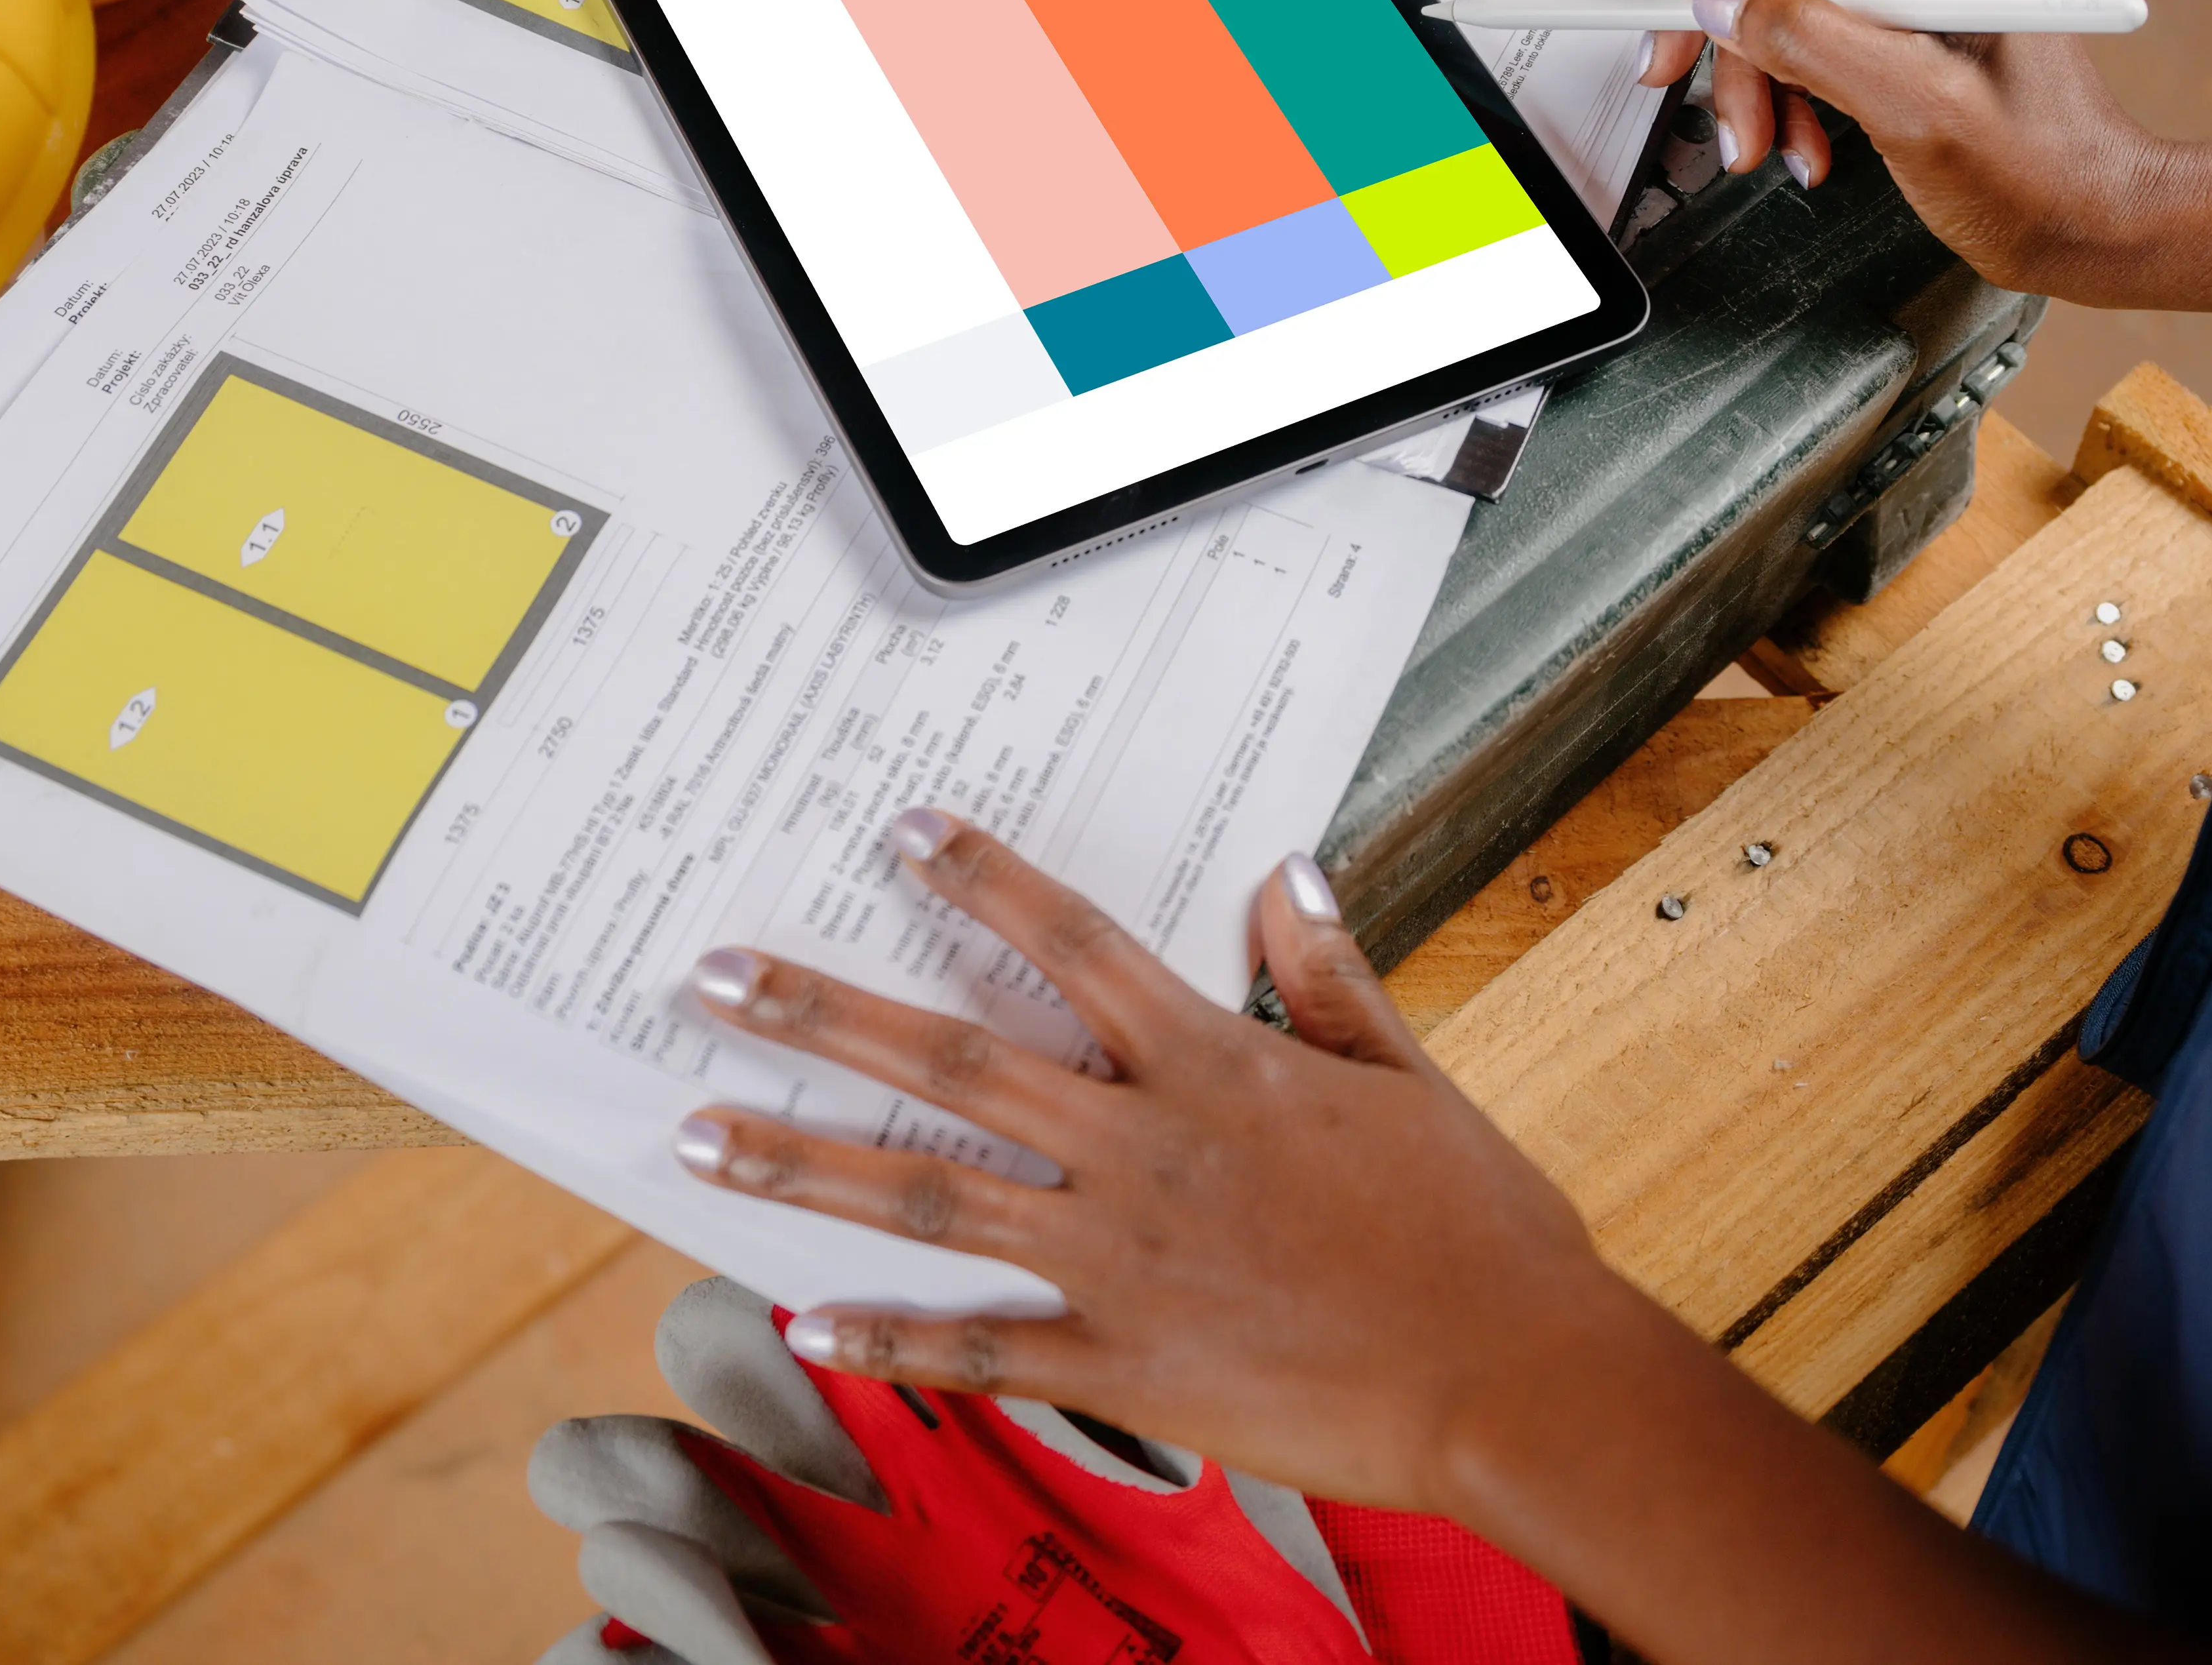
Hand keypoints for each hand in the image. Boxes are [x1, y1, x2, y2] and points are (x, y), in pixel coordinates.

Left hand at [670, 810, 1653, 1522]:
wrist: (1513, 1381)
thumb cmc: (1477, 1233)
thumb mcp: (1408, 1078)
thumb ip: (1328, 978)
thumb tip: (1286, 872)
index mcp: (1213, 1069)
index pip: (1071, 946)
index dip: (981, 881)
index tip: (902, 831)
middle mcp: (1146, 1153)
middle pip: (954, 1064)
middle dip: (822, 1014)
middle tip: (715, 975)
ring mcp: (1124, 1262)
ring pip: (931, 1200)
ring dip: (803, 1161)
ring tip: (697, 1133)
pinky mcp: (1126, 1365)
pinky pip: (983, 1351)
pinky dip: (889, 1339)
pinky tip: (804, 1318)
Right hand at [1642, 0, 2161, 298]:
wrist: (2093, 224)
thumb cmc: (2046, 170)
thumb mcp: (1919, 107)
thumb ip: (1811, 43)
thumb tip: (1719, 5)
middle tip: (1678, 61)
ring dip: (1747, 62)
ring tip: (1752, 135)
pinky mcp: (1891, 19)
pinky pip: (1799, 28)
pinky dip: (1778, 85)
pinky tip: (1795, 140)